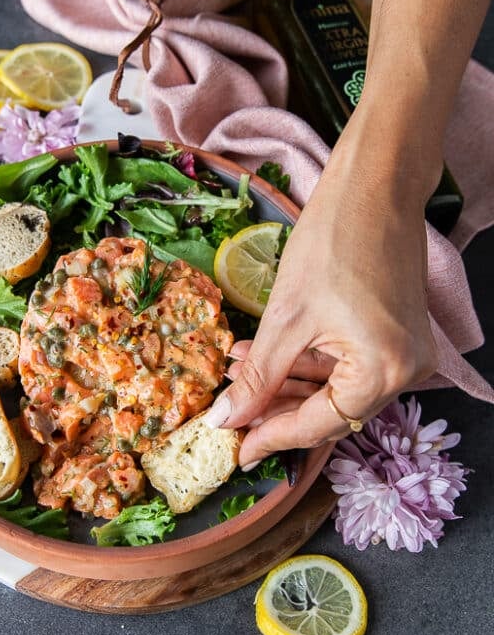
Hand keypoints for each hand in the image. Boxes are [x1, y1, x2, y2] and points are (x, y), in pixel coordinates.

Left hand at [207, 123, 438, 467]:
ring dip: (286, 382)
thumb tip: (227, 421)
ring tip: (236, 372)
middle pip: (331, 411)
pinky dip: (307, 362)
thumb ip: (258, 378)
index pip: (321, 425)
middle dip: (275, 408)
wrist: (374, 185)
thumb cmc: (333, 242)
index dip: (273, 438)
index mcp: (386, 372)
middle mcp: (406, 371)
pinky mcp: (395, 333)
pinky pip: (347, 363)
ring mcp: (405, 351)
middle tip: (231, 411)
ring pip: (336, 387)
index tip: (236, 449)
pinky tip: (264, 355)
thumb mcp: (286, 318)